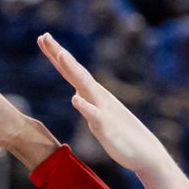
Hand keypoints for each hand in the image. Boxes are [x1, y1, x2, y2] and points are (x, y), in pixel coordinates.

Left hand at [37, 33, 169, 173]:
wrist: (145, 152)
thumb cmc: (121, 135)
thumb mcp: (99, 116)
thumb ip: (88, 104)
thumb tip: (78, 95)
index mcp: (93, 95)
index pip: (72, 72)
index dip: (56, 56)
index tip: (42, 38)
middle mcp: (97, 97)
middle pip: (75, 72)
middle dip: (59, 54)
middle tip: (44, 36)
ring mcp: (103, 111)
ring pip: (85, 87)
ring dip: (72, 70)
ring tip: (60, 54)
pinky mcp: (108, 128)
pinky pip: (95, 117)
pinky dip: (85, 107)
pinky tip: (75, 98)